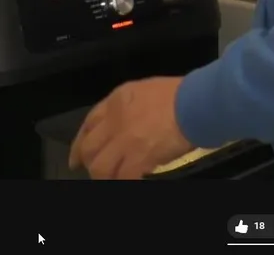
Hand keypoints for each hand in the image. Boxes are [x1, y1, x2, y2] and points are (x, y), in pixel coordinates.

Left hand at [68, 77, 192, 179]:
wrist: (196, 102)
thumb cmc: (179, 93)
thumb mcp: (145, 90)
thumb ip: (130, 105)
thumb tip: (127, 122)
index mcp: (116, 100)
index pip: (88, 123)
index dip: (79, 143)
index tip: (77, 157)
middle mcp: (115, 120)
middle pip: (89, 148)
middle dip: (89, 162)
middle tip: (94, 172)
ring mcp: (124, 140)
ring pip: (100, 167)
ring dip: (105, 176)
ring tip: (113, 179)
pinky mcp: (138, 157)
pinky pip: (123, 178)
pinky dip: (124, 182)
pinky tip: (131, 181)